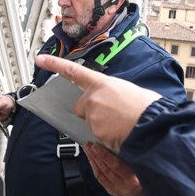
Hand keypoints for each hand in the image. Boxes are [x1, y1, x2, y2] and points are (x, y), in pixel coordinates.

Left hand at [34, 55, 160, 151]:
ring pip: (89, 122)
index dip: (55, 64)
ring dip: (100, 124)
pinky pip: (96, 135)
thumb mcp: (129, 91)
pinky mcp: (95, 131)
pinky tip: (120, 132)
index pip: (74, 71)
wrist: (153, 125)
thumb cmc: (147, 108)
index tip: (40, 60)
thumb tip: (113, 98)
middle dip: (89, 111)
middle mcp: (94, 97)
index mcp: (102, 82)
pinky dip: (105, 136)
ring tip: (121, 123)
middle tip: (110, 114)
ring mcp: (93, 115)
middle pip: (80, 106)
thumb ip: (113, 92)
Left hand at [84, 143, 142, 195]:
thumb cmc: (146, 172)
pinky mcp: (113, 191)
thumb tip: (118, 141)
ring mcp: (118, 190)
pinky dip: (95, 168)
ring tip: (87, 150)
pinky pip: (100, 179)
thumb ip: (131, 156)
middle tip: (88, 145)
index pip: (115, 165)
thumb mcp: (142, 164)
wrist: (149, 188)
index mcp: (133, 178)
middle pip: (106, 169)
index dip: (104, 155)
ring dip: (93, 160)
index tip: (96, 146)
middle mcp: (125, 186)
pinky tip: (91, 160)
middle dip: (95, 155)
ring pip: (101, 173)